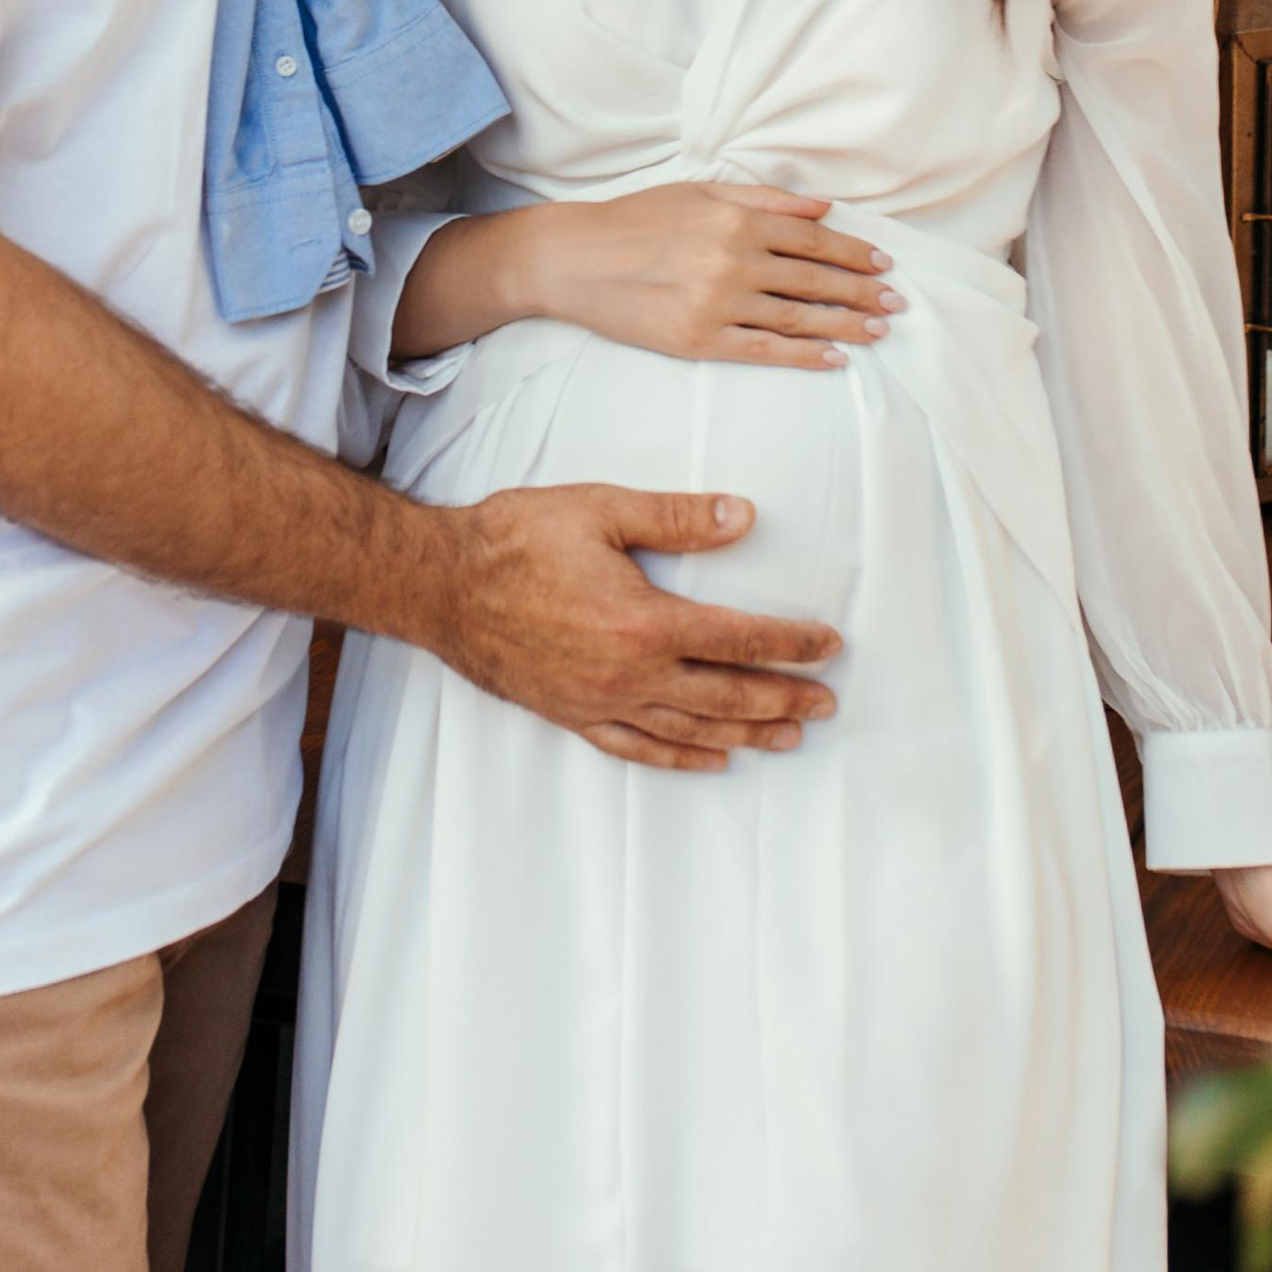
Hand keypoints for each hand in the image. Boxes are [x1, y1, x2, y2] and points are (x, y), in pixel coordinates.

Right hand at [429, 482, 841, 773]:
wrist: (442, 585)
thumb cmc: (516, 539)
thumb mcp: (601, 510)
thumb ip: (676, 517)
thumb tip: (743, 516)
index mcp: (644, 622)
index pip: (740, 638)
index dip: (791, 643)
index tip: (829, 644)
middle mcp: (629, 674)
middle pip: (726, 695)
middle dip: (784, 698)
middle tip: (828, 703)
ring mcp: (600, 702)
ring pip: (690, 730)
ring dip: (746, 734)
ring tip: (789, 737)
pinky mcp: (572, 715)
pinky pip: (637, 748)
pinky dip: (680, 759)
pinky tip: (710, 760)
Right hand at [530, 184, 902, 368]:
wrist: (574, 259)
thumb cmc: (636, 220)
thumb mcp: (700, 192)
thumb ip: (765, 201)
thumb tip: (823, 206)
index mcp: (737, 222)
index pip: (813, 239)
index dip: (853, 252)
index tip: (883, 263)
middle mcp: (734, 262)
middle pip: (814, 281)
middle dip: (862, 292)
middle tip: (897, 303)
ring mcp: (717, 305)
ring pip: (798, 319)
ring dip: (847, 324)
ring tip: (879, 331)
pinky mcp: (699, 341)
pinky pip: (764, 351)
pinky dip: (805, 356)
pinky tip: (836, 357)